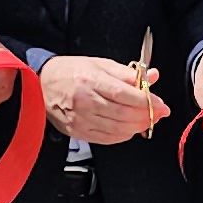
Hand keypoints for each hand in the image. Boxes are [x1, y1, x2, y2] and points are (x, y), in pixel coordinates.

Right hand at [41, 54, 165, 145]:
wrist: (42, 84)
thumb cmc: (70, 71)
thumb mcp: (99, 64)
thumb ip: (127, 73)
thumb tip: (151, 77)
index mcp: (91, 80)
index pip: (124, 94)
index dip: (146, 101)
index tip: (160, 104)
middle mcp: (85, 101)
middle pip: (123, 114)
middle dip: (146, 116)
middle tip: (160, 113)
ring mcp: (80, 119)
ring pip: (117, 129)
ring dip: (137, 127)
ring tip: (147, 120)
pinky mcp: (77, 131)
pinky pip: (106, 138)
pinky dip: (123, 135)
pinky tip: (130, 129)